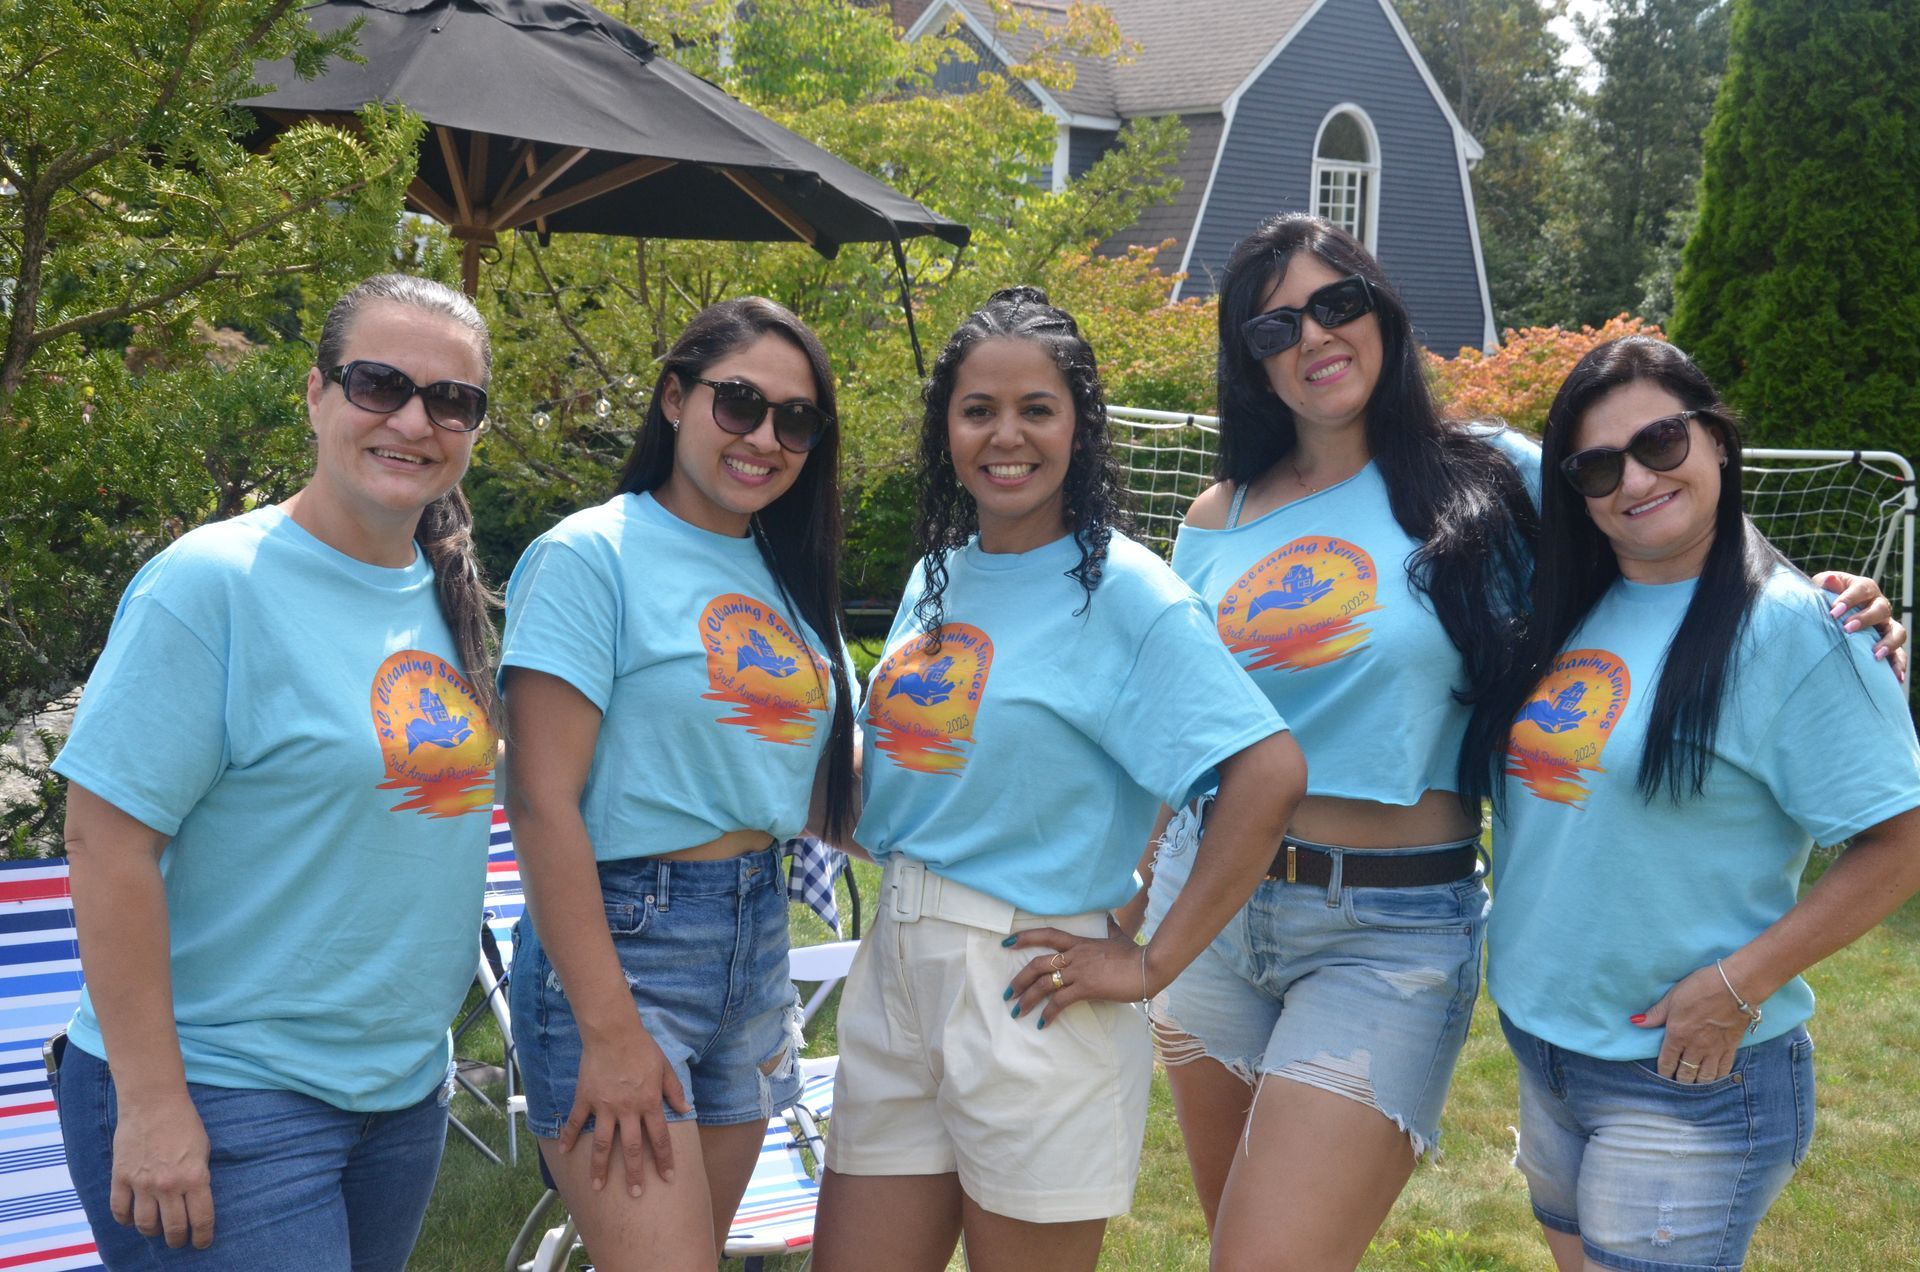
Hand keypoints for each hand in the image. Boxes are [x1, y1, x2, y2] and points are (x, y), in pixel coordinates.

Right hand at [110, 1090, 213, 1248]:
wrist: (153, 1102)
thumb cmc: (184, 1123)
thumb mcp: (203, 1150)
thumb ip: (198, 1177)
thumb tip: (194, 1201)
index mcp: (195, 1177)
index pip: (200, 1219)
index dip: (201, 1237)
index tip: (201, 1243)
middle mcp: (169, 1185)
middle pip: (172, 1227)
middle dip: (177, 1239)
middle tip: (178, 1240)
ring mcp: (142, 1183)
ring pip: (145, 1224)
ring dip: (152, 1232)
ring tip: (156, 1230)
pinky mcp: (121, 1177)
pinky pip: (120, 1210)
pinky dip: (125, 1220)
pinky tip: (132, 1219)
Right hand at [560, 1027, 690, 1196]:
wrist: (613, 1032)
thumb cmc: (642, 1047)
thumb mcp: (665, 1067)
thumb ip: (674, 1090)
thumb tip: (685, 1109)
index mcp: (649, 1103)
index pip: (659, 1138)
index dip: (664, 1160)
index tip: (666, 1178)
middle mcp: (628, 1110)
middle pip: (632, 1148)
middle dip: (634, 1174)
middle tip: (634, 1193)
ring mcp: (604, 1106)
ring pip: (603, 1143)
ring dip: (600, 1167)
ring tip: (598, 1186)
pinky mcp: (585, 1099)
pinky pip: (575, 1122)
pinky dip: (569, 1138)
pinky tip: (565, 1153)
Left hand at [1002, 930, 1153, 1028]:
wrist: (1147, 965)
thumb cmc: (1134, 953)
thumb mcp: (1118, 936)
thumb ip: (1109, 929)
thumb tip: (1109, 919)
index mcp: (1079, 943)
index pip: (1047, 935)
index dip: (1025, 937)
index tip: (1007, 943)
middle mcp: (1074, 956)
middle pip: (1038, 964)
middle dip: (1020, 979)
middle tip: (1008, 992)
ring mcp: (1079, 972)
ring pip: (1044, 984)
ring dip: (1027, 999)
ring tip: (1017, 1011)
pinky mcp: (1086, 988)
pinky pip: (1060, 1002)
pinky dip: (1049, 1013)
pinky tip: (1043, 1023)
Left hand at [1631, 964, 1751, 1083]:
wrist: (1736, 987)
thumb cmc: (1701, 988)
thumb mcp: (1673, 997)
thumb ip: (1656, 1014)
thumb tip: (1636, 1022)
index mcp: (1678, 1035)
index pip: (1667, 1062)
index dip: (1664, 1072)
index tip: (1663, 1075)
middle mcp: (1696, 1047)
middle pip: (1686, 1074)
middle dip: (1680, 1080)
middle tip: (1677, 1079)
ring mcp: (1715, 1050)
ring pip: (1705, 1077)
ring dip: (1698, 1082)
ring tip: (1694, 1080)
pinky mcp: (1732, 1048)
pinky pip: (1724, 1070)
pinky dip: (1718, 1077)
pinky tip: (1714, 1075)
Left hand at [1813, 571, 1907, 681]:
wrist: (1828, 614)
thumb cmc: (1824, 598)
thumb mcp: (1821, 589)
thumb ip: (1825, 585)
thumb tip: (1829, 580)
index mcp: (1864, 588)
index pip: (1862, 589)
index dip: (1849, 598)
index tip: (1833, 611)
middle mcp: (1879, 605)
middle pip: (1882, 609)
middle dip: (1865, 619)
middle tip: (1847, 629)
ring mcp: (1886, 625)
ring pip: (1897, 632)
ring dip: (1888, 643)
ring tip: (1875, 655)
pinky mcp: (1887, 644)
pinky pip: (1899, 654)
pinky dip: (1899, 665)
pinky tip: (1896, 678)